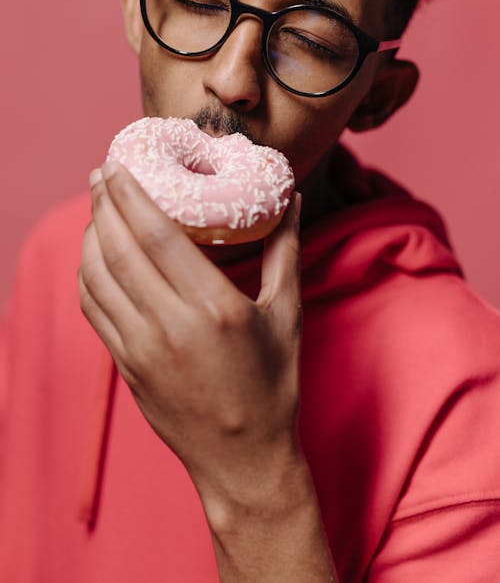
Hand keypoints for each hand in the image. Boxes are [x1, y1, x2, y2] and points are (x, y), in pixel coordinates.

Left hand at [78, 161, 302, 511]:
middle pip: (119, 249)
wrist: (242, 459)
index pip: (156, 236)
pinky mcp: (126, 367)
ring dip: (90, 235)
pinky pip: (93, 309)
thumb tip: (294, 201)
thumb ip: (285, 251)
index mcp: (214, 307)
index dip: (130, 195)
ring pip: (97, 278)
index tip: (118, 165)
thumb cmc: (272, 386)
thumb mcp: (286, 315)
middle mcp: (170, 326)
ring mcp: (141, 349)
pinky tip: (96, 256)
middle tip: (101, 172)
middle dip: (103, 204)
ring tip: (96, 209)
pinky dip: (87, 275)